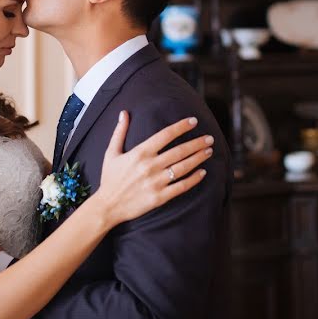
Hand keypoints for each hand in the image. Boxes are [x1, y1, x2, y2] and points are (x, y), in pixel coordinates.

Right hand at [92, 111, 212, 226]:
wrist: (108, 206)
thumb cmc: (110, 178)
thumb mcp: (111, 153)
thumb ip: (119, 132)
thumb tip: (124, 112)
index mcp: (140, 153)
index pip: (165, 135)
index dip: (181, 127)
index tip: (193, 121)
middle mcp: (150, 166)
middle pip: (179, 151)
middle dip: (196, 143)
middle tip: (209, 138)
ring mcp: (156, 182)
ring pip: (183, 167)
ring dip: (198, 158)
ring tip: (209, 151)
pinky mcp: (159, 197)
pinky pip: (181, 186)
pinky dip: (194, 179)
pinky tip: (202, 172)